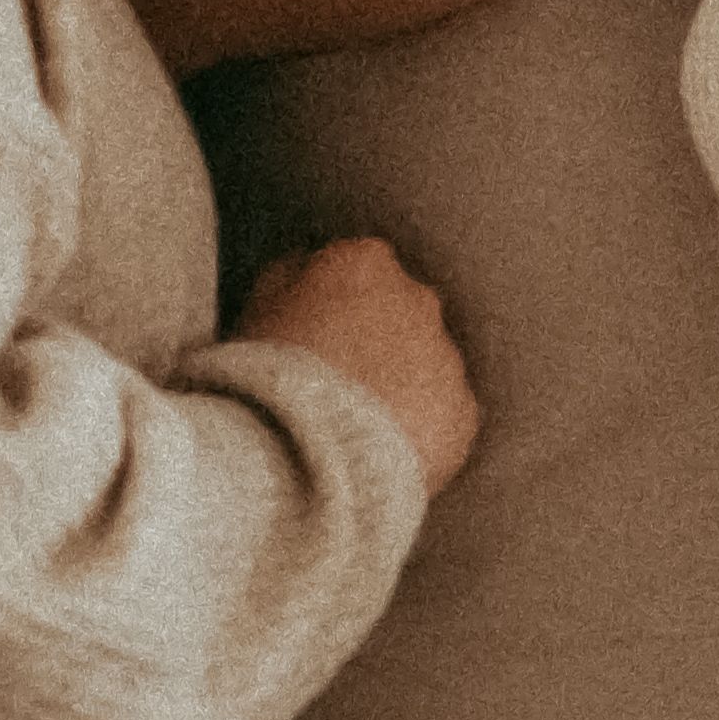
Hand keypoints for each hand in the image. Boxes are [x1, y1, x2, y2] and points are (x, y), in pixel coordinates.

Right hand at [237, 236, 478, 491]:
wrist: (307, 455)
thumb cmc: (272, 378)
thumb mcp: (257, 308)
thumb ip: (290, 277)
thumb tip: (306, 270)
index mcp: (366, 264)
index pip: (357, 270)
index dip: (333, 307)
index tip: (314, 337)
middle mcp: (418, 300)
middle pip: (399, 313)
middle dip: (375, 340)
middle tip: (336, 384)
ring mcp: (445, 357)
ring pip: (425, 365)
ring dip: (399, 385)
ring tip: (354, 426)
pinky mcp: (461, 412)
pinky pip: (442, 415)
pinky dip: (419, 429)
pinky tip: (381, 451)